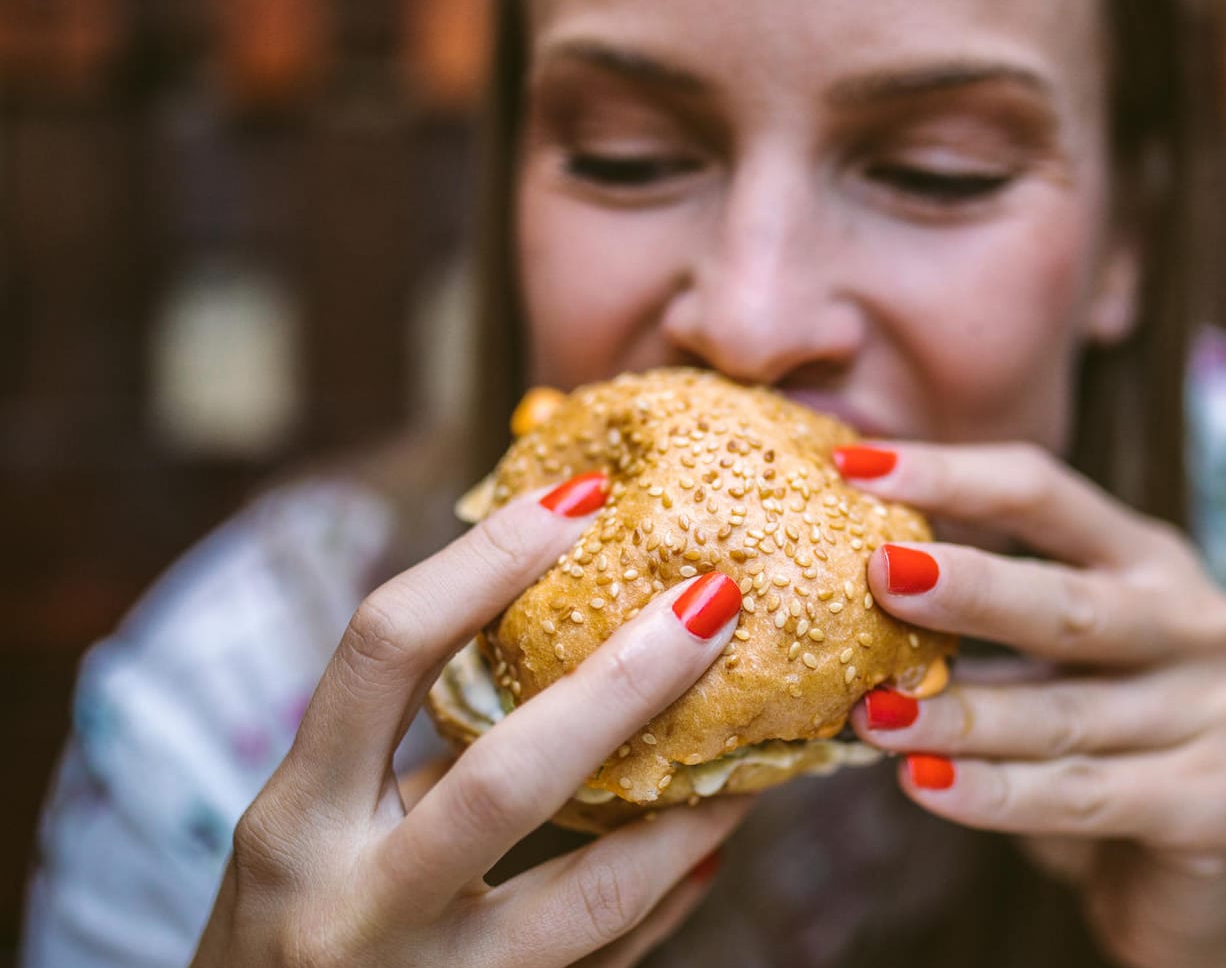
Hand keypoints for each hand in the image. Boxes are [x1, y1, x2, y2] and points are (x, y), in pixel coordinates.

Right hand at [191, 476, 749, 967]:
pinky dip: (664, 896)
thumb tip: (543, 626)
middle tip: (716, 600)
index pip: (384, 648)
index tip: (579, 496)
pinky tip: (709, 843)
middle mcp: (347, 902)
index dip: (485, 561)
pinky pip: (605, 960)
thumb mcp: (307, 833)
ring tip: (760, 751)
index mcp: (293, 816)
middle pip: (506, 773)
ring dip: (689, 812)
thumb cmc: (275, 939)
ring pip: (590, 894)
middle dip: (625, 681)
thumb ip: (403, 746)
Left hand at [839, 443, 1225, 967]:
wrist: (1189, 884)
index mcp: (1148, 559)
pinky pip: (1082, 795)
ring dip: (958, 714)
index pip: (1045, 493)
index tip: (851, 465)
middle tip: (878, 573)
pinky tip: (923, 785)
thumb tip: (836, 559)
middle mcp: (1198, 621)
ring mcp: (1221, 712)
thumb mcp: (1044, 662)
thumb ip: (978, 613)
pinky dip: (996, 794)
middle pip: (1067, 600)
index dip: (952, 474)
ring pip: (1062, 713)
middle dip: (968, 587)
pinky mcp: (1219, 802)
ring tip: (871, 715)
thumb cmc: (1091, 749)